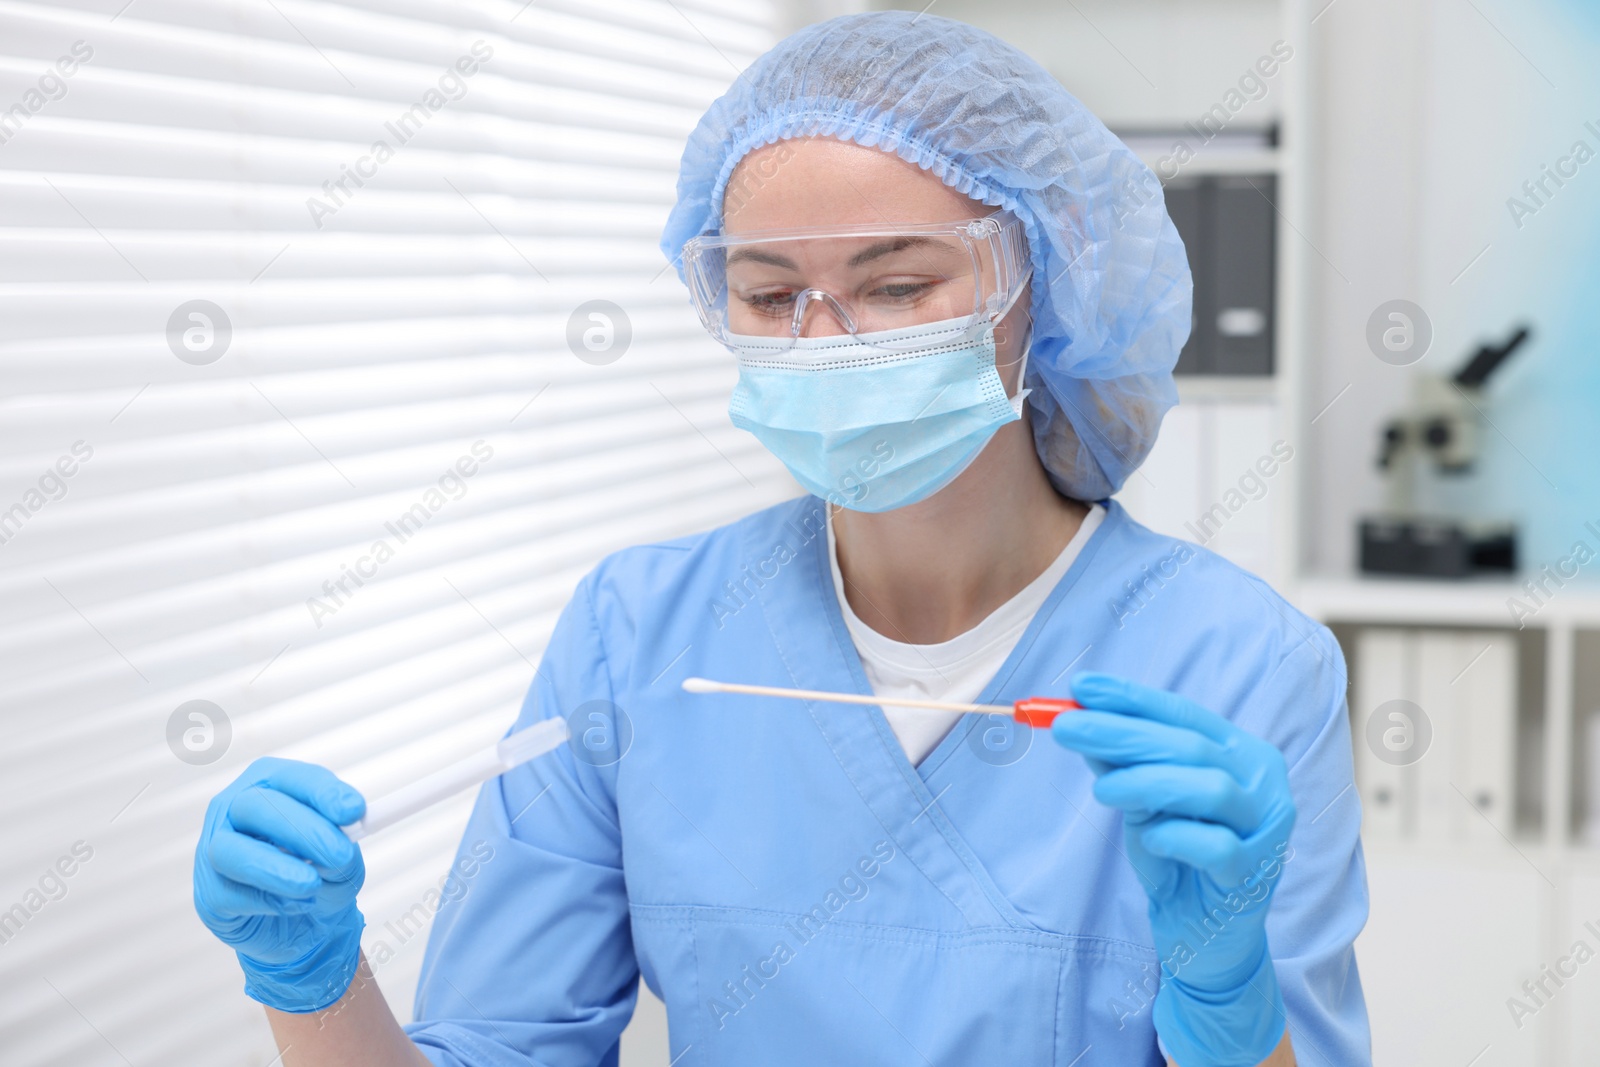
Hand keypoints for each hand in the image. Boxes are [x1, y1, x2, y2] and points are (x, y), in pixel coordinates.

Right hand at [193, 758, 367, 1012]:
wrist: (306, 922)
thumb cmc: (322, 872)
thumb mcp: (344, 858)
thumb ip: (342, 846)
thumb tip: (339, 847)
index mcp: (272, 784)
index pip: (292, 777)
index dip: (322, 792)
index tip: (354, 811)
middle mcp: (236, 808)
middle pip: (256, 805)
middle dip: (302, 830)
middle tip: (339, 854)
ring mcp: (215, 849)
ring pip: (230, 850)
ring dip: (276, 867)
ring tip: (311, 885)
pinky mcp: (210, 892)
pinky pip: (227, 893)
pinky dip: (266, 901)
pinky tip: (294, 905)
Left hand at [1052, 673, 1294, 1066]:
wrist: (1206, 937)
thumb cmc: (1177, 860)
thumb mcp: (1143, 805)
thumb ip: (1122, 766)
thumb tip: (1079, 721)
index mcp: (1239, 754)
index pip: (1183, 714)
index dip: (1131, 699)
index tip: (1080, 688)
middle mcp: (1261, 783)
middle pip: (1191, 746)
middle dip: (1122, 733)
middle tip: (1066, 727)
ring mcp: (1265, 829)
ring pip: (1211, 788)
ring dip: (1147, 782)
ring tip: (1102, 790)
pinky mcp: (1254, 875)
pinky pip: (1216, 846)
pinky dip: (1176, 836)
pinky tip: (1149, 837)